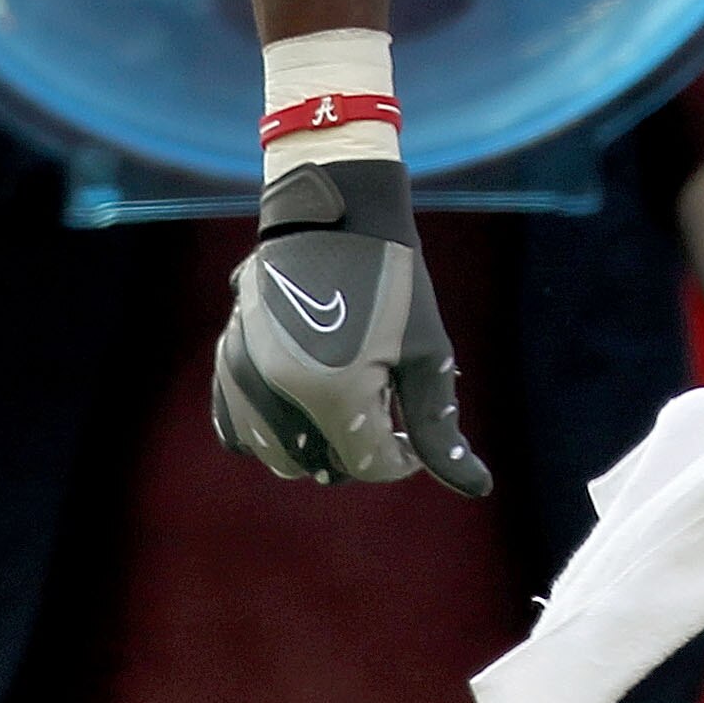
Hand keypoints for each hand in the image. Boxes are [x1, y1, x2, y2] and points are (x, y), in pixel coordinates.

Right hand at [211, 157, 491, 495]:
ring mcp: (243, 380)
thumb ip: (438, 427)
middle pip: (322, 465)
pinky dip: (272, 430)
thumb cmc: (393, 281)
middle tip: (383, 405)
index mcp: (333, 393)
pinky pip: (240, 430)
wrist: (335, 214)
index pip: (367, 463)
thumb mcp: (427, 352)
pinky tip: (304, 401)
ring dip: (315, 444)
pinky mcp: (225, 365)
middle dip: (358, 449)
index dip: (398, 458)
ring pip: (278, 454)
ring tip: (348, 399)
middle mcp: (278, 394)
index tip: (412, 433)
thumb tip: (478, 488)